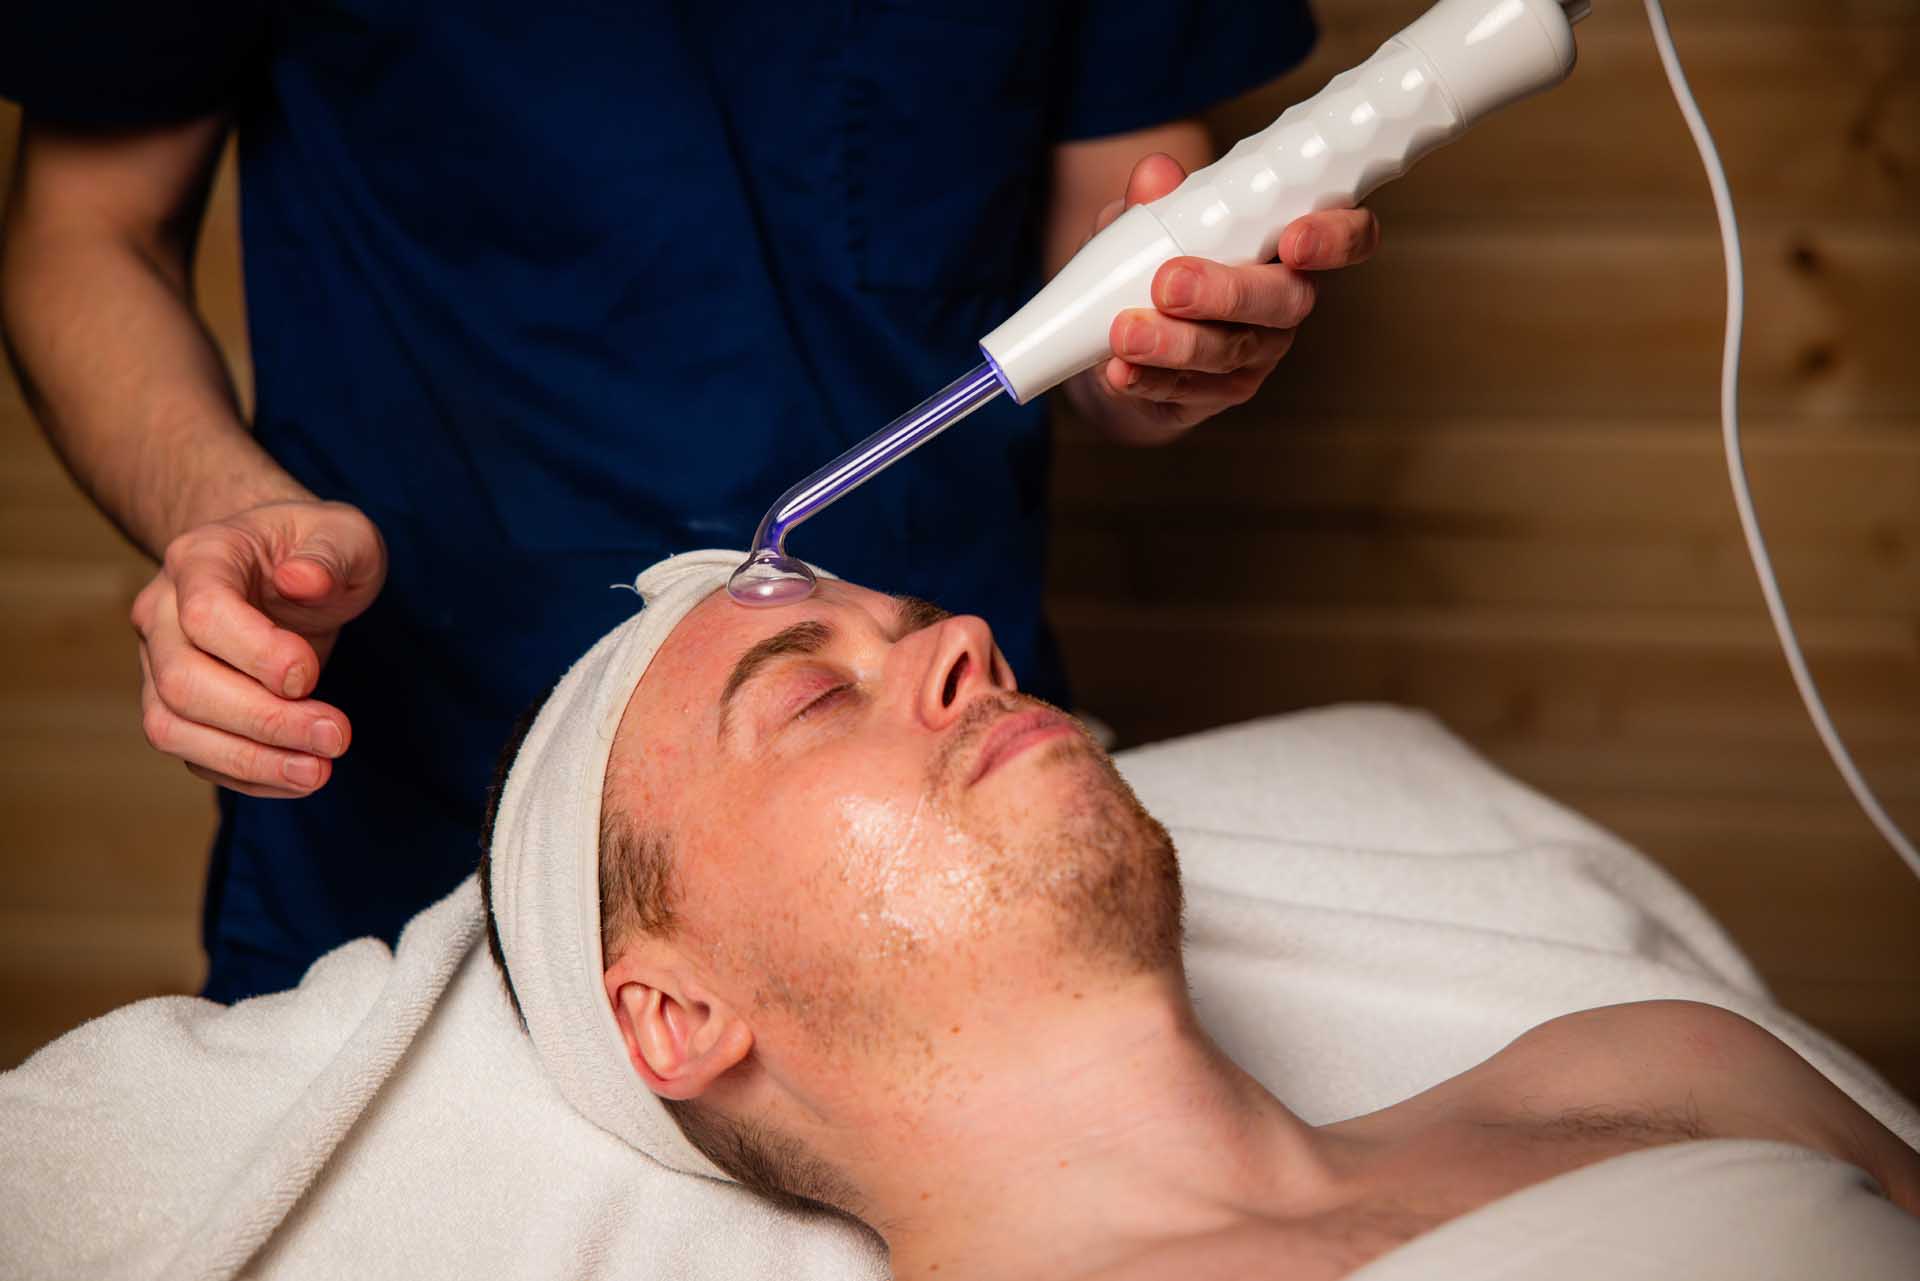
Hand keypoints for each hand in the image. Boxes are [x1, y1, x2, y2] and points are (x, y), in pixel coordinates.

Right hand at [130, 500, 386, 797]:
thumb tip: (302, 580)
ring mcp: (160, 661)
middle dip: (262, 720)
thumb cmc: (314, 546)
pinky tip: (301, 775)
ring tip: (318, 770)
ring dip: (249, 759)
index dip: (256, 653)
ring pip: (173, 726)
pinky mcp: (177, 705)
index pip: (204, 614)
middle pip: (183, 681)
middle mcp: (162, 611)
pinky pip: (195, 754)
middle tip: (336, 735)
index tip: (310, 675)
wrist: (283, 563)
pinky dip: (248, 774)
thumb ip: (330, 552)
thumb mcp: (343, 533)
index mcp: (200, 558)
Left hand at [1065, 152, 1379, 444]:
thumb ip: (1154, 201)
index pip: (1347, 236)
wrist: (1115, 339)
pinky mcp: (1218, 394)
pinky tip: (1119, 370)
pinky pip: (1190, 392)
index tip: (1294, 241)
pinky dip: (1150, 380)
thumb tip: (1156, 173)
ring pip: (1231, 352)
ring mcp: (1257, 353)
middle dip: (1227, 293)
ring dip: (1176, 343)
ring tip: (1125, 332)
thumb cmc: (1151, 264)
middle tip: (1170, 284)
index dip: (1336, 239)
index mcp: (1286, 244)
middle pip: (1285, 301)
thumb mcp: (1144, 225)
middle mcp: (1285, 300)